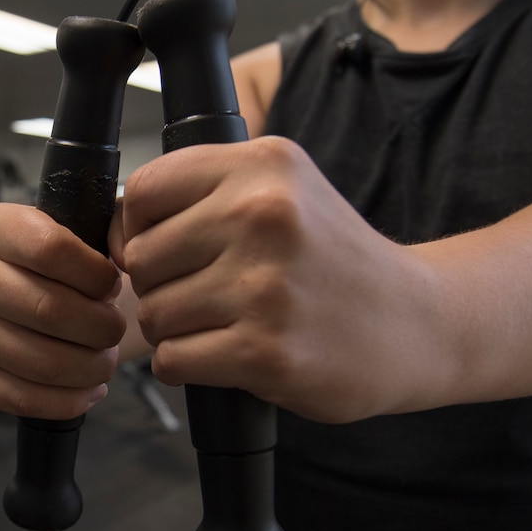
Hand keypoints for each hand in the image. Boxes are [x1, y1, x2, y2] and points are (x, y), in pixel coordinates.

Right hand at [0, 203, 127, 419]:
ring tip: (105, 359)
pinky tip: (89, 388)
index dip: (97, 276)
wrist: (12, 286)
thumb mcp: (78, 221)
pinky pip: (23, 398)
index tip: (112, 287)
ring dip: (90, 368)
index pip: (53, 251)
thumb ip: (113, 228)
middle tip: (115, 330)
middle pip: (48, 311)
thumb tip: (126, 262)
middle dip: (101, 328)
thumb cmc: (58, 260)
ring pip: (41, 362)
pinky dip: (68, 401)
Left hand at [114, 135, 450, 423]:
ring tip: (226, 323)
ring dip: (177, 329)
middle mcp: (264, 215)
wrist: (417, 323)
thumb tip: (114, 232)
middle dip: (161, 284)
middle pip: (141, 257)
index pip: (144, 189)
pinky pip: (174, 360)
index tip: (165, 249)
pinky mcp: (266, 351)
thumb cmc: (336, 260)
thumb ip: (205, 192)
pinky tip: (229, 354)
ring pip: (154, 313)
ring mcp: (265, 285)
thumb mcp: (285, 189)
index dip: (138, 227)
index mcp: (264, 164)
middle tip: (210, 293)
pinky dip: (188, 366)